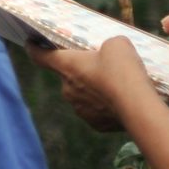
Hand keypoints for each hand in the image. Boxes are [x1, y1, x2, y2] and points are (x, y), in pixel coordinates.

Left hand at [29, 37, 154, 132]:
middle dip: (81, 71)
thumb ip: (107, 46)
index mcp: (67, 66)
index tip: (30, 44)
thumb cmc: (123, 70)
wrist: (138, 106)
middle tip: (102, 67)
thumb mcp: (117, 44)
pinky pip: (96, 111)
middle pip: (68, 76)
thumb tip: (110, 53)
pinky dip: (104, 106)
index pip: (41, 56)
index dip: (35, 49)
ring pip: (82, 95)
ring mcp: (79, 108)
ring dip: (93, 90)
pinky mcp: (94, 124)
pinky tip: (121, 101)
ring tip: (116, 85)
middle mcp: (67, 89)